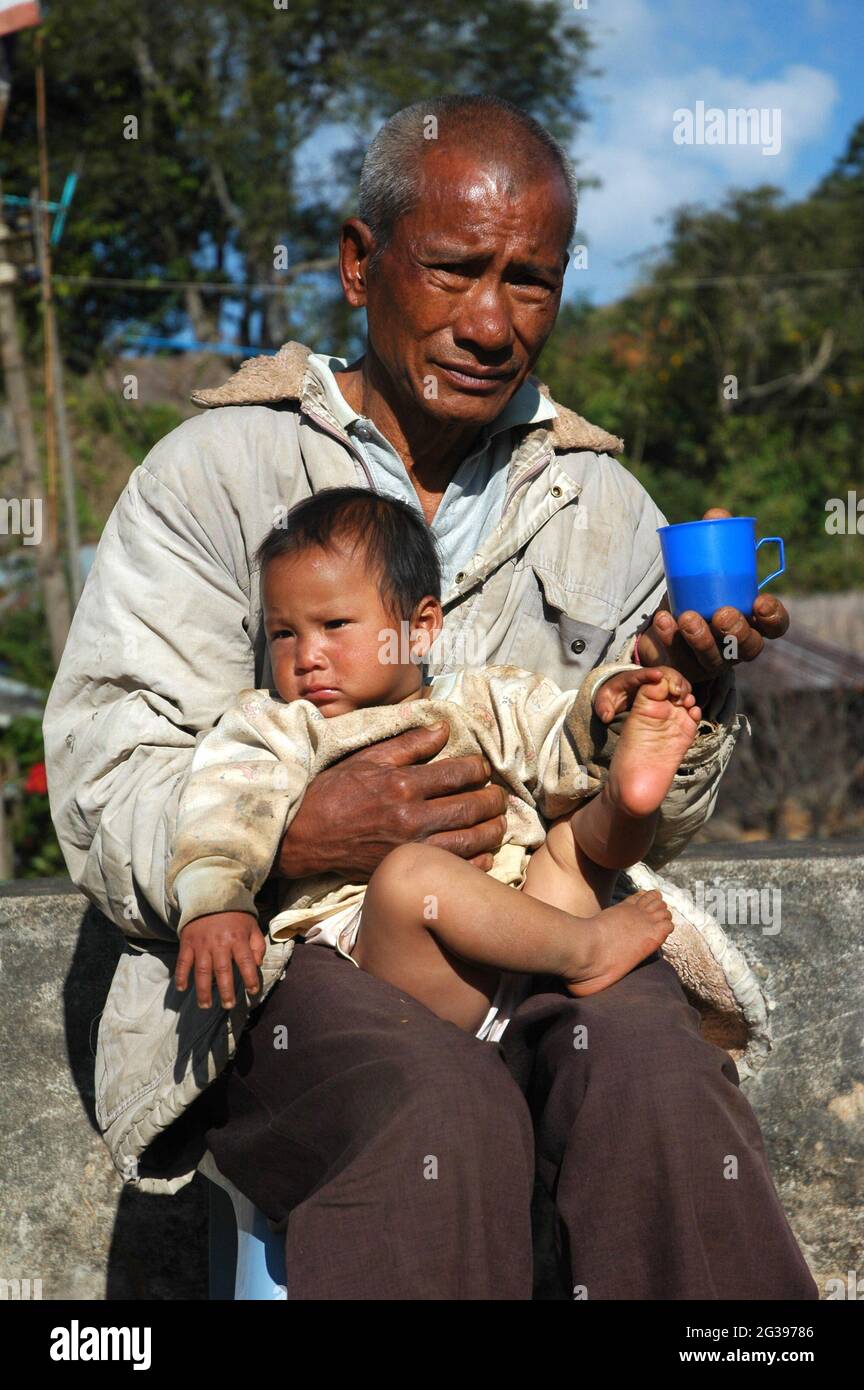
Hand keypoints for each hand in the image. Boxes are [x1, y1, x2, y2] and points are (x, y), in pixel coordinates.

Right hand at [175, 911, 266, 1009]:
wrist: (210, 896)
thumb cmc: (235, 916)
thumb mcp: (252, 927)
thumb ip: (257, 946)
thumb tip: (256, 966)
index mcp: (237, 938)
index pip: (246, 961)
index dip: (250, 978)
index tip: (252, 991)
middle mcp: (219, 943)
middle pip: (223, 970)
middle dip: (226, 991)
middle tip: (228, 1006)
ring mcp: (201, 944)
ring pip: (202, 971)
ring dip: (203, 990)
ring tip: (205, 1006)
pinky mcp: (187, 943)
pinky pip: (183, 962)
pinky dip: (181, 976)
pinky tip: (182, 989)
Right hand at [272, 721, 507, 881]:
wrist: (304, 836)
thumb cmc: (334, 793)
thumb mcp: (367, 759)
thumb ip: (408, 744)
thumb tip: (443, 729)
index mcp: (403, 783)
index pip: (459, 773)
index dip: (479, 769)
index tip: (482, 768)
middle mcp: (411, 816)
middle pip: (471, 808)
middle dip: (493, 800)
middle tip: (498, 796)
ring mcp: (411, 847)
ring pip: (470, 840)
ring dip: (493, 830)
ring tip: (498, 822)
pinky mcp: (407, 869)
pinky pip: (454, 869)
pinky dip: (477, 861)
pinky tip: (482, 852)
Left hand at [593, 665, 696, 722]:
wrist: (621, 696)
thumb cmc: (613, 696)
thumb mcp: (604, 701)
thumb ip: (603, 707)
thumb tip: (606, 716)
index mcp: (632, 678)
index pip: (641, 674)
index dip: (650, 673)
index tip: (658, 676)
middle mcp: (650, 679)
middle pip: (666, 673)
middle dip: (673, 679)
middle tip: (677, 691)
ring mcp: (662, 685)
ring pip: (677, 681)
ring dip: (683, 688)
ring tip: (684, 699)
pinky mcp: (669, 694)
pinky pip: (683, 692)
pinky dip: (688, 697)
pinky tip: (690, 706)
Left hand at [637, 508, 789, 682]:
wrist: (661, 621)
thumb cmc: (695, 591)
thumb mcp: (704, 566)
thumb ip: (714, 539)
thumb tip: (717, 513)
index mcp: (752, 620)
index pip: (775, 625)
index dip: (773, 617)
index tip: (761, 602)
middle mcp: (737, 646)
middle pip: (750, 647)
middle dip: (738, 632)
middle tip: (723, 613)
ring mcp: (712, 662)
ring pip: (715, 658)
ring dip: (702, 638)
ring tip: (687, 617)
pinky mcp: (685, 670)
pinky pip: (679, 659)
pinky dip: (669, 638)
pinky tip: (663, 619)